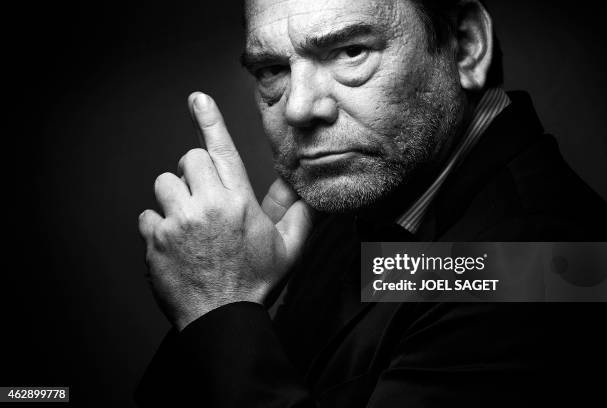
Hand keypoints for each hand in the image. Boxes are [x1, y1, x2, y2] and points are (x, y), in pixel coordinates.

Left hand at [139, 93, 314, 330]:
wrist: (222, 318)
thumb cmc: (256, 282)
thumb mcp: (288, 248)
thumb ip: (298, 212)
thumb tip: (303, 187)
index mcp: (239, 202)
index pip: (221, 150)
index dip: (210, 120)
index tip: (197, 98)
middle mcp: (207, 206)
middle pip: (188, 160)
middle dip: (195, 172)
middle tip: (204, 196)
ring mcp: (177, 223)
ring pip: (164, 184)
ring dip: (176, 197)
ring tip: (189, 222)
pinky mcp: (155, 241)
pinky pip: (147, 216)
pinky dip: (158, 226)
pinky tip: (175, 243)